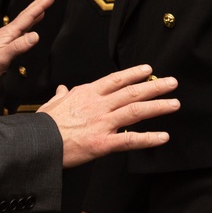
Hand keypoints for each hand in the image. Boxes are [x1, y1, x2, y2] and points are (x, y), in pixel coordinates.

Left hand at [0, 0, 54, 87]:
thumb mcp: (2, 57)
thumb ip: (19, 46)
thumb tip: (35, 35)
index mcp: (8, 33)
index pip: (28, 16)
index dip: (40, 5)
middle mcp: (8, 34)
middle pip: (26, 15)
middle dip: (38, 3)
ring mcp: (8, 39)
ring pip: (25, 22)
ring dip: (35, 12)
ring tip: (42, 5)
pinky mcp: (8, 46)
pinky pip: (23, 31)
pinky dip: (30, 26)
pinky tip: (32, 27)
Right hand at [38, 64, 178, 167]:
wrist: (37, 143)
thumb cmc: (43, 126)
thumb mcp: (51, 104)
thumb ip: (62, 96)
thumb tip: (63, 89)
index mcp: (86, 94)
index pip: (115, 80)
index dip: (134, 73)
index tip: (148, 69)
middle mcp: (98, 105)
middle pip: (132, 92)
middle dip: (155, 86)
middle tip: (172, 82)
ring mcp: (102, 123)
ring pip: (136, 111)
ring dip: (158, 106)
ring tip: (174, 103)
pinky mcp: (103, 143)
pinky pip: (130, 140)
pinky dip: (149, 138)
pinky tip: (163, 137)